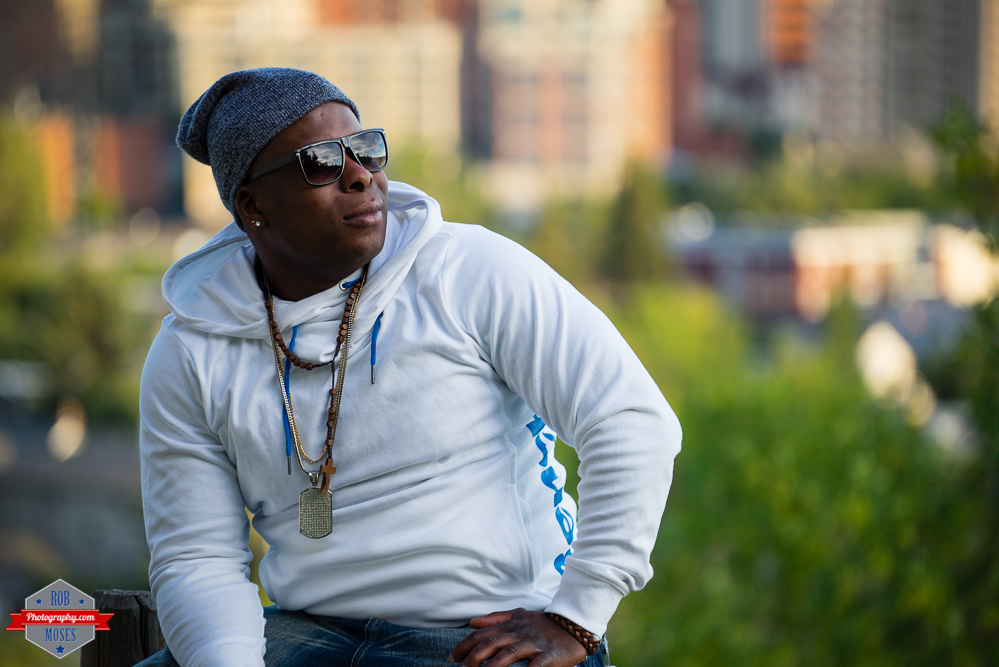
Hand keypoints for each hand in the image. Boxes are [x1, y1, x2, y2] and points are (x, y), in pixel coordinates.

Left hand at [446, 608, 587, 666]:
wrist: (574, 625)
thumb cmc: (543, 624)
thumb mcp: (519, 615)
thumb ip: (496, 618)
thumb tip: (472, 622)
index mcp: (510, 625)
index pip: (481, 634)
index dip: (464, 646)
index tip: (450, 659)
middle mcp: (518, 633)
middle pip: (491, 644)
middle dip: (473, 658)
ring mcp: (533, 645)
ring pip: (508, 654)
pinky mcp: (548, 656)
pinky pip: (535, 666)